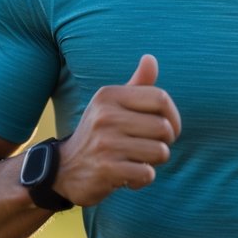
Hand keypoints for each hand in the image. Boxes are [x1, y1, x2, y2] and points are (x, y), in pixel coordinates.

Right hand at [53, 55, 181, 206]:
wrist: (63, 169)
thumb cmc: (99, 133)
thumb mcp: (112, 105)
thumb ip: (136, 85)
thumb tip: (150, 58)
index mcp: (109, 95)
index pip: (161, 98)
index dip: (174, 116)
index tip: (167, 128)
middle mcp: (106, 115)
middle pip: (164, 128)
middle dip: (165, 142)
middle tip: (148, 148)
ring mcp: (105, 143)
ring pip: (160, 152)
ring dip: (154, 162)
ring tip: (136, 160)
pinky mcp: (106, 169)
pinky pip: (147, 174)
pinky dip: (142, 178)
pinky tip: (128, 177)